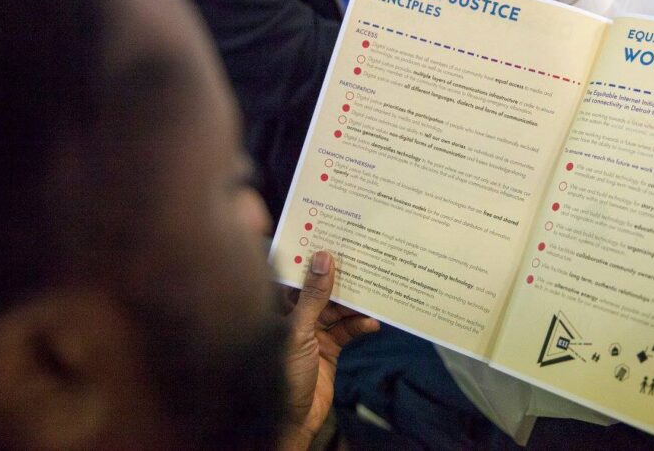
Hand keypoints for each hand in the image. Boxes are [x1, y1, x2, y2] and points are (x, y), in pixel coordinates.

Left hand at [278, 251, 379, 449]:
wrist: (294, 420)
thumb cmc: (284, 373)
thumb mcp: (299, 330)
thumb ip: (314, 296)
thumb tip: (323, 258)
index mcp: (279, 307)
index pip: (294, 275)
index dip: (310, 256)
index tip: (330, 235)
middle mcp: (295, 315)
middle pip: (320, 289)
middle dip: (339, 277)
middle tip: (362, 258)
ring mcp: (314, 331)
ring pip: (337, 308)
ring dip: (354, 303)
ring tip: (374, 289)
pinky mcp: (330, 347)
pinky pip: (348, 330)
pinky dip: (360, 325)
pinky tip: (372, 322)